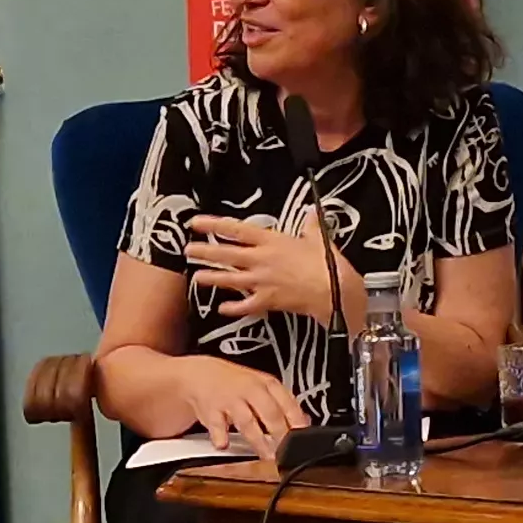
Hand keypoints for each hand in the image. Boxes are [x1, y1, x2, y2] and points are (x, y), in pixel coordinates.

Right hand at [173, 357, 307, 455]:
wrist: (202, 375)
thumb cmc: (237, 384)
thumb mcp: (264, 387)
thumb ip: (283, 405)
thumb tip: (304, 422)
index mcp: (267, 385)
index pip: (288, 403)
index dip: (297, 422)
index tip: (303, 438)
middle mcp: (250, 391)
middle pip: (270, 413)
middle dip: (281, 434)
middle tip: (287, 451)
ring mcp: (230, 400)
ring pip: (247, 421)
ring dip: (258, 441)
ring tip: (267, 455)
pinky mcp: (211, 411)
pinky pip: (216, 425)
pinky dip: (220, 436)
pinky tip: (224, 445)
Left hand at [182, 210, 350, 321]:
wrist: (335, 290)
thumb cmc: (327, 263)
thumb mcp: (319, 238)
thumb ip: (310, 226)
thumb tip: (312, 214)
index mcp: (272, 241)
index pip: (236, 230)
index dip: (214, 225)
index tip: (196, 222)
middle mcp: (261, 260)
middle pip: (226, 255)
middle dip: (204, 252)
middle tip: (187, 250)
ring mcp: (262, 281)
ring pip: (230, 279)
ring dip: (211, 278)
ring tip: (196, 277)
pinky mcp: (267, 301)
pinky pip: (245, 306)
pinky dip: (232, 308)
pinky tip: (221, 308)